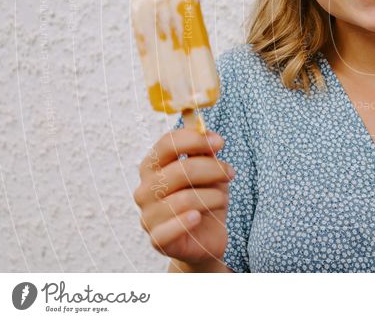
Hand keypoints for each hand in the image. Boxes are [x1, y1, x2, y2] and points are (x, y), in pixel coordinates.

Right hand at [133, 126, 233, 264]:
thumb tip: (206, 134)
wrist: (207, 236)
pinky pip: (169, 230)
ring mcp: (147, 216)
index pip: (166, 145)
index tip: (220, 142)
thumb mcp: (209, 171)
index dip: (194, 139)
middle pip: (178, 170)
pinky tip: (198, 217)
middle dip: (211, 169)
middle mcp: (144, 190)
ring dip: (212, 197)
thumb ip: (203, 152)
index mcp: (152, 167)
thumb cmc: (205, 198)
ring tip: (222, 199)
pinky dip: (187, 221)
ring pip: (183, 199)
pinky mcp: (156, 240)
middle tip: (230, 173)